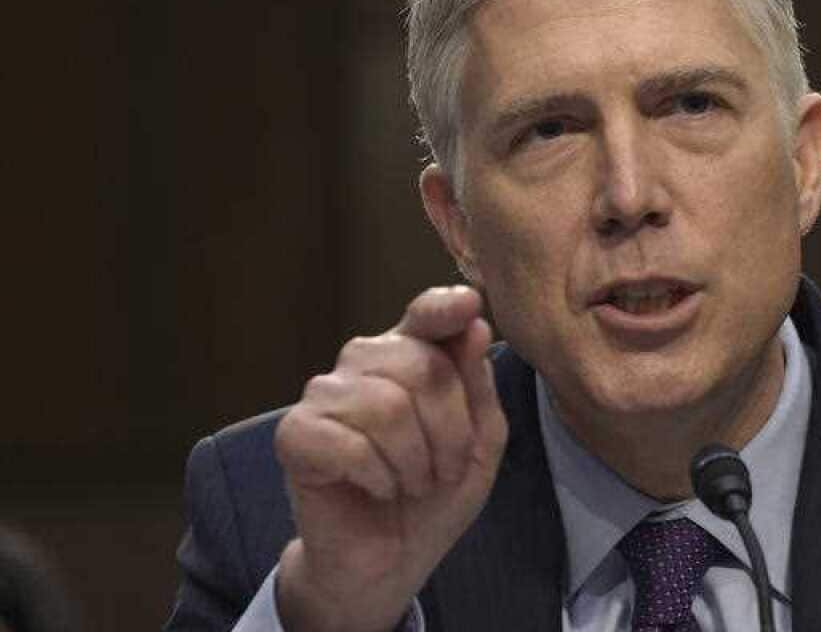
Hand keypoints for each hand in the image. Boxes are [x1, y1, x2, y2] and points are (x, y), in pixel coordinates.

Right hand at [272, 286, 507, 631]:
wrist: (388, 561)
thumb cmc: (434, 496)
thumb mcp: (480, 444)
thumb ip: (478, 386)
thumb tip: (473, 323)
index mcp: (410, 356)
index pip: (425, 315)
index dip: (445, 307)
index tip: (469, 305)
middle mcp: (363, 363)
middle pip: (421, 366)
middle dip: (449, 430)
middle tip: (444, 470)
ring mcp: (324, 394)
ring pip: (388, 405)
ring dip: (416, 461)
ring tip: (412, 484)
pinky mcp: (295, 434)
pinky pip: (352, 444)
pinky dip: (379, 477)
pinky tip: (378, 490)